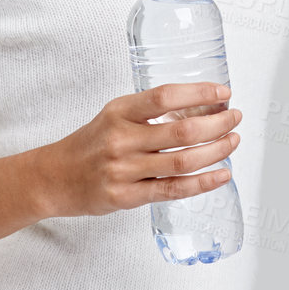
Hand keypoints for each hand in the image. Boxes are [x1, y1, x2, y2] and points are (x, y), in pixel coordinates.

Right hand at [30, 82, 241, 218]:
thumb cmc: (90, 143)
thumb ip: (150, 112)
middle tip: (235, 117)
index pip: (165, 96)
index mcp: (119, 112)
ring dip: (216, 150)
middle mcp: (122, 139)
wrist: (53, 178)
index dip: (199, 92)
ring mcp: (124, 171)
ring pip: (183, 162)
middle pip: (182, 132)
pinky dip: (203, 183)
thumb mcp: (114, 115)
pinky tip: (222, 174)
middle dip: (218, 124)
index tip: (223, 92)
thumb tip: (201, 107)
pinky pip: (173, 190)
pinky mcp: (127, 197)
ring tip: (233, 141)